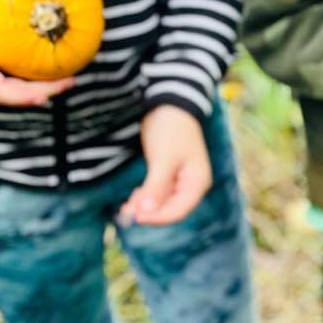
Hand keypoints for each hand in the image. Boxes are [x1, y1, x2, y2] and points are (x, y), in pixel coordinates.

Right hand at [0, 0, 74, 107]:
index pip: (2, 92)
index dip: (27, 95)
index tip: (49, 93)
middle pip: (17, 99)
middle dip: (46, 92)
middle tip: (73, 79)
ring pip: (15, 96)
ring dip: (41, 89)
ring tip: (69, 76)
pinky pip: (11, 89)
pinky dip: (30, 83)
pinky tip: (49, 69)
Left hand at [119, 105, 212, 226]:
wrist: (170, 104)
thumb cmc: (171, 130)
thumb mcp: (163, 159)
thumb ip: (156, 187)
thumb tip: (145, 213)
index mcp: (197, 183)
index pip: (178, 211)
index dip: (157, 217)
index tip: (135, 217)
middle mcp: (192, 185)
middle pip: (171, 210)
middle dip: (149, 213)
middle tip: (125, 212)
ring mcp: (181, 180)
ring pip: (163, 203)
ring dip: (145, 207)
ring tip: (126, 207)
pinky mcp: (170, 174)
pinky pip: (159, 193)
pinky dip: (146, 197)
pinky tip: (133, 198)